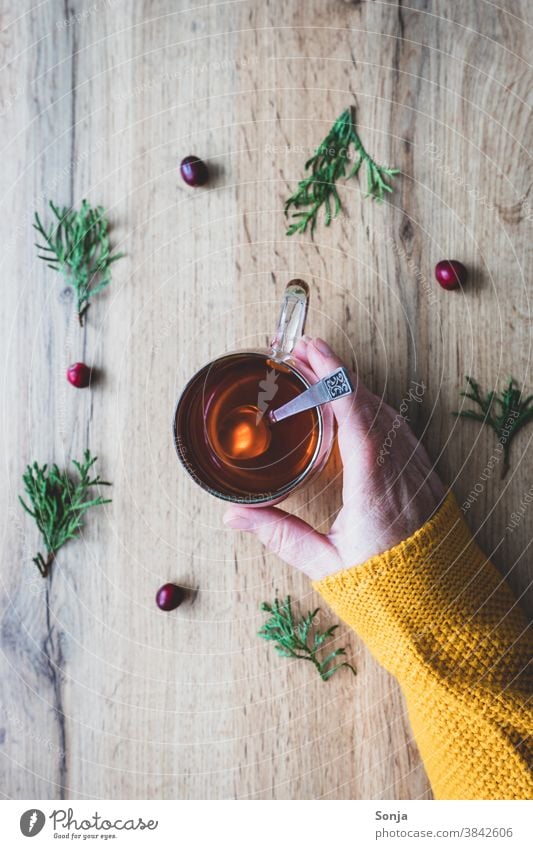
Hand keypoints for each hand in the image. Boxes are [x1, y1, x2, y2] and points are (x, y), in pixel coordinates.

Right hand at [223, 337, 444, 580]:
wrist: (439, 606)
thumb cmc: (384, 588)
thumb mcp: (324, 563)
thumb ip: (279, 534)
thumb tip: (233, 517)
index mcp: (374, 489)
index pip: (356, 417)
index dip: (334, 379)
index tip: (313, 351)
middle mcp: (400, 471)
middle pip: (368, 404)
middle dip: (335, 372)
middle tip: (302, 351)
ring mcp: (416, 469)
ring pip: (385, 412)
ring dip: (353, 386)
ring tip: (321, 370)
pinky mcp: (423, 473)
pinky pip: (398, 427)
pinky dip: (371, 406)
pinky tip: (354, 404)